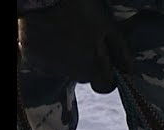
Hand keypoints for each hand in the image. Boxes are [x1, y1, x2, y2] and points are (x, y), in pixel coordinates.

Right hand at [17, 0, 132, 93]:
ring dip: (69, 58)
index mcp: (91, 69)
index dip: (109, 76)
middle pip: (85, 77)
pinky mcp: (32, 56)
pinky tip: (52, 35)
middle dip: (89, 63)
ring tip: (68, 34)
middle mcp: (70, 74)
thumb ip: (121, 52)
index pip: (105, 87)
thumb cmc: (81, 8)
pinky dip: (50, 52)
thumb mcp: (109, 26)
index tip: (108, 61)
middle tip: (86, 40)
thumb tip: (131, 73)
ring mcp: (49, 66)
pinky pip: (46, 61)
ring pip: (66, 69)